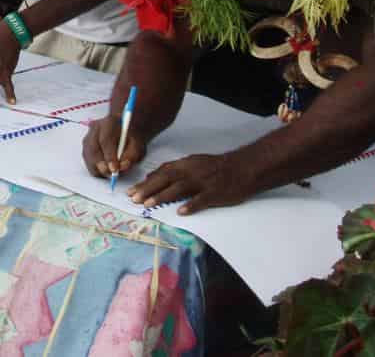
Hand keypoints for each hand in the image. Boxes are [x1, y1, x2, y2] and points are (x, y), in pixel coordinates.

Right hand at [82, 114, 147, 178]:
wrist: (124, 127)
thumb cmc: (131, 136)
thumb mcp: (139, 143)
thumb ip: (132, 155)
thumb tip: (122, 167)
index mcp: (110, 122)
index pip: (105, 140)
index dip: (109, 156)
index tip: (115, 169)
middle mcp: (95, 128)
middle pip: (92, 149)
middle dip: (101, 165)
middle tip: (112, 175)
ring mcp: (88, 137)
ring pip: (88, 156)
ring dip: (98, 168)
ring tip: (110, 172)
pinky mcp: (86, 146)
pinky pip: (87, 160)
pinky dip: (95, 168)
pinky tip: (105, 169)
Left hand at [127, 153, 251, 215]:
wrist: (242, 167)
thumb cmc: (216, 167)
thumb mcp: (193, 162)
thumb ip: (174, 169)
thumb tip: (153, 176)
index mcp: (185, 164)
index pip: (161, 172)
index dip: (146, 182)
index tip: (132, 191)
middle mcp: (191, 171)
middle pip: (166, 179)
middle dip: (148, 188)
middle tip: (133, 198)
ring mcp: (203, 181)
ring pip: (179, 188)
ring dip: (162, 195)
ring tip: (148, 205)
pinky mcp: (215, 192)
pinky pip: (201, 199)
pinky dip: (191, 205)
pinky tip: (181, 212)